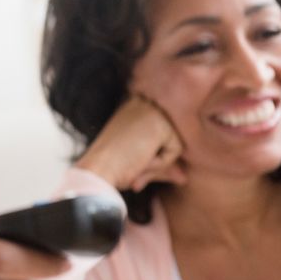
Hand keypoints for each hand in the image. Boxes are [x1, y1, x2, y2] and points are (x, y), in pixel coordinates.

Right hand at [72, 94, 186, 191]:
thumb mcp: (139, 163)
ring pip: (176, 144)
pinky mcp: (161, 123)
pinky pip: (176, 151)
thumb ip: (163, 165)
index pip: (163, 133)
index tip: (131, 162)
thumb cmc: (110, 168)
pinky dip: (161, 163)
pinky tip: (140, 160)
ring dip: (158, 163)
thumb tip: (184, 177)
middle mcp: (144, 102)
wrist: (96, 171)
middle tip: (133, 169)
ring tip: (134, 164)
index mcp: (134, 106)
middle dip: (157, 161)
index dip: (153, 155)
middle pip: (170, 138)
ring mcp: (153, 110)